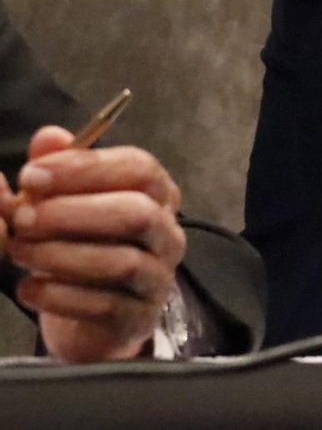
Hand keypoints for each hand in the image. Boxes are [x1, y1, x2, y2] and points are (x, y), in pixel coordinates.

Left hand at [0, 126, 186, 360]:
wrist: (88, 318)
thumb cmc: (78, 246)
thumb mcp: (60, 204)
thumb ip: (53, 172)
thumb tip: (48, 137)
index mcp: (155, 194)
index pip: (139, 168)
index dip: (86, 168)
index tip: (32, 175)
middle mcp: (167, 233)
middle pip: (137, 213)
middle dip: (72, 213)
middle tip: (21, 218)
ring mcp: (158, 277)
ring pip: (123, 261)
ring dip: (61, 255)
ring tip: (19, 252)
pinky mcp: (139, 318)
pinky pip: (106, 306)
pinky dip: (61, 297)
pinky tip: (29, 290)